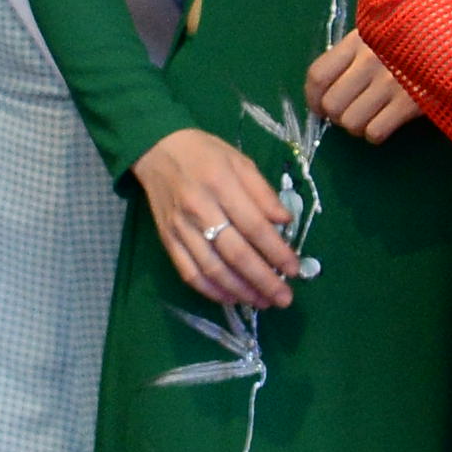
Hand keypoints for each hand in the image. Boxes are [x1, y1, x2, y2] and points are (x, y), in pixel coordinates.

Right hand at [137, 128, 298, 308]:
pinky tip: (231, 298)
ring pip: (213, 269)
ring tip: (262, 302)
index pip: (254, 227)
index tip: (294, 269)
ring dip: (240, 291)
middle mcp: (199, 210)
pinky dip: (211, 290)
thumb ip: (263, 192)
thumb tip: (286, 222)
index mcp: (221, 185)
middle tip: (284, 298)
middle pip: (235, 254)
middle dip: (263, 280)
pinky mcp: (167, 240)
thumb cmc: (205, 153)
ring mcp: (180, 228)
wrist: (156, 150)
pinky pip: (189, 273)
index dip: (277, 252)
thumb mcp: (240, 161)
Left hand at [300, 30, 419, 143]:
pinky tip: (386, 122)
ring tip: (371, 117)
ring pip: (351, 123)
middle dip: (337, 116)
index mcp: (359, 40)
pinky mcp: (410, 103)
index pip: (318, 74)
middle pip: (332, 105)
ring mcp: (391, 83)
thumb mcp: (381, 33)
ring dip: (357, 126)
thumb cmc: (414, 38)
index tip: (319, 107)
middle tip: (350, 112)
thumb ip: (353, 54)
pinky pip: (375, 132)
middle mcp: (370, 61)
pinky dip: (375, 134)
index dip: (312, 98)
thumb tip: (324, 93)